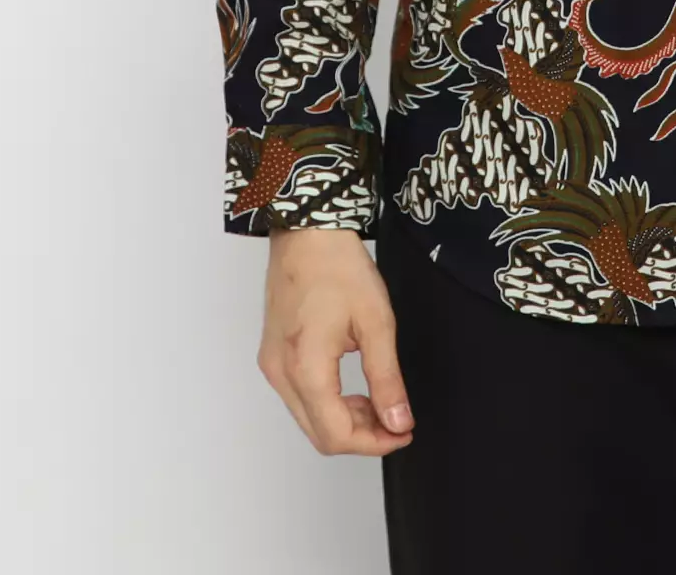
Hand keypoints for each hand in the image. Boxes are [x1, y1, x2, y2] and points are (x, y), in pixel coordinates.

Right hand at [258, 228, 414, 455]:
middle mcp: (280, 374)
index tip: (403, 432)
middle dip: (361, 435)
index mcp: (305, 368)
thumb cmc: (339, 267)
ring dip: (344, 420)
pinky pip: (298, 397)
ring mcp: (272, 365)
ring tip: (378, 400)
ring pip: (307, 418)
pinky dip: (327, 403)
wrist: (307, 232)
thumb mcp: (375, 322)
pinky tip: (352, 387)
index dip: (374, 443)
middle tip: (396, 419)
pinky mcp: (272, 356)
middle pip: (319, 434)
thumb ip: (386, 378)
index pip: (336, 435)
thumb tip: (399, 421)